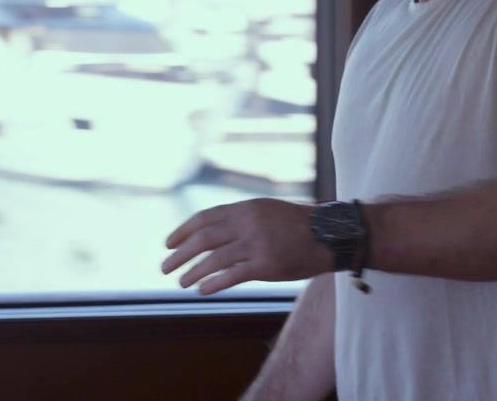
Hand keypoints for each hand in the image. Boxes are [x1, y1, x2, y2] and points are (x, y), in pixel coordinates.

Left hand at [161, 198, 332, 294]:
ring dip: (193, 272)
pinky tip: (202, 290)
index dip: (183, 230)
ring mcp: (257, 243)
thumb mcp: (268, 211)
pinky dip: (213, 283)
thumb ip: (243, 218)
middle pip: (203, 238)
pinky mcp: (266, 265)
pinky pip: (232, 276)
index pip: (204, 217)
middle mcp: (248, 222)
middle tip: (165, 266)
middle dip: (180, 253)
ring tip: (180, 283)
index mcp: (246, 207)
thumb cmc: (301, 225)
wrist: (331, 235)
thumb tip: (215, 231)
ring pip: (214, 259)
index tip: (168, 243)